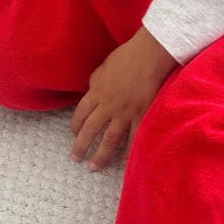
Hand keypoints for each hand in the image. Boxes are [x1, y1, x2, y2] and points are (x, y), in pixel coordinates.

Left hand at [70, 26, 177, 170]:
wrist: (148, 55)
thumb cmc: (127, 56)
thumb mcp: (103, 67)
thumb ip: (96, 82)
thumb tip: (92, 90)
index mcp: (96, 92)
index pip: (81, 114)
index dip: (75, 127)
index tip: (74, 136)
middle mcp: (107, 105)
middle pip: (90, 130)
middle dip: (81, 146)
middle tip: (76, 159)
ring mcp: (124, 112)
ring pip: (109, 139)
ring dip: (100, 155)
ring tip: (94, 167)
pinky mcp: (141, 115)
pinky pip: (134, 137)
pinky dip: (129, 151)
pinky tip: (126, 162)